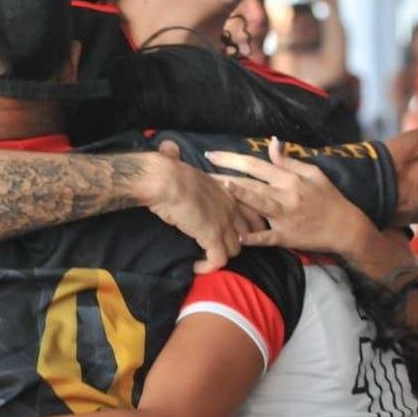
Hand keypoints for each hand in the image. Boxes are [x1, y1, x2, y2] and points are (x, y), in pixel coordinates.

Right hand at [146, 147, 264, 272]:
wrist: (165, 180)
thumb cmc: (167, 170)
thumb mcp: (180, 163)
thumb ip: (179, 158)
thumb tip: (168, 149)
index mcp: (228, 190)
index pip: (252, 212)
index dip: (247, 225)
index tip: (234, 232)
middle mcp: (232, 207)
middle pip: (249, 234)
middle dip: (238, 243)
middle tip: (219, 248)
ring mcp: (224, 223)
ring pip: (236, 250)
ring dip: (221, 256)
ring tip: (207, 258)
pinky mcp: (213, 237)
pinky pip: (218, 261)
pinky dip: (208, 267)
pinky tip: (196, 267)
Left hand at [207, 137, 375, 257]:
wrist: (346, 228)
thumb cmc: (328, 199)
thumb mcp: (313, 174)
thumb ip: (289, 161)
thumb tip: (272, 142)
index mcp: (289, 178)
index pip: (255, 165)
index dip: (232, 158)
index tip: (210, 154)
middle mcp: (285, 195)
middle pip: (250, 183)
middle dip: (224, 178)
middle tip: (200, 174)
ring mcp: (285, 216)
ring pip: (258, 205)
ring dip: (239, 198)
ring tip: (217, 193)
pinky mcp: (287, 236)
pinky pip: (267, 237)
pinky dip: (253, 237)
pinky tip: (237, 236)